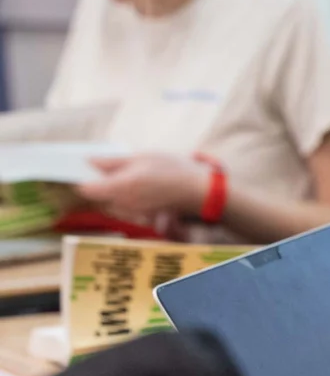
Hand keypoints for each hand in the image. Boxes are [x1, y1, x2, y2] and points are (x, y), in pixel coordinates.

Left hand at [77, 153, 207, 217]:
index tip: (88, 170)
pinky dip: (128, 202)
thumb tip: (89, 161)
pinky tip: (143, 191)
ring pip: (111, 204)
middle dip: (102, 185)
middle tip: (117, 170)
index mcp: (119, 187)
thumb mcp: (143, 157)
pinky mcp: (142, 219)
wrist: (200, 193)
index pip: (85, 189)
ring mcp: (132, 213)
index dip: (83, 178)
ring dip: (114, 194)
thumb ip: (113, 162)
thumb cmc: (174, 170)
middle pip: (98, 197)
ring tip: (134, 180)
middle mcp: (122, 204)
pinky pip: (126, 210)